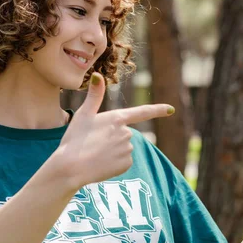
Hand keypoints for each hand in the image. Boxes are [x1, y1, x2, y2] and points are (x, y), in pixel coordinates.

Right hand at [53, 72, 173, 188]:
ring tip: (94, 154)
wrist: (71, 167)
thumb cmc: (75, 139)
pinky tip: (100, 164)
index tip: (171, 109)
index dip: (157, 110)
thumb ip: (94, 96)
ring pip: (123, 148)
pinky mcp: (126, 164)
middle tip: (93, 143)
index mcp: (117, 118)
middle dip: (111, 138)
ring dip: (111, 151)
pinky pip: (122, 162)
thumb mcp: (83, 115)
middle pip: (123, 133)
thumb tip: (98, 74)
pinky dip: (113, 163)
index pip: (142, 112)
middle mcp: (126, 133)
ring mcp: (128, 149)